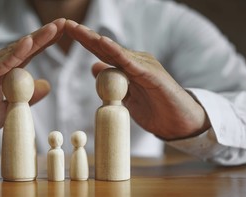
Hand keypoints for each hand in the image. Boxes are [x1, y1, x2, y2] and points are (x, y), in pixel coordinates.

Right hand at [0, 18, 65, 146]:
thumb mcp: (8, 109)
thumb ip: (27, 97)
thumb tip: (47, 85)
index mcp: (4, 74)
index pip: (28, 55)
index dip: (45, 43)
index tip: (63, 32)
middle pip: (24, 49)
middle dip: (45, 35)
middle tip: (64, 22)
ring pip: (14, 52)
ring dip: (35, 40)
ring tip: (54, 28)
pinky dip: (15, 54)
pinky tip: (29, 44)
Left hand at [65, 20, 210, 139]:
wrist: (179, 123)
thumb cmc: (155, 110)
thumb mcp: (125, 97)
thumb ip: (111, 82)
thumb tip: (94, 67)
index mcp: (126, 68)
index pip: (101, 52)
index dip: (84, 42)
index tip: (65, 31)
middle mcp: (134, 62)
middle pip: (105, 47)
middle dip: (84, 35)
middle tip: (66, 24)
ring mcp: (143, 66)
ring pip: (115, 51)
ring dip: (95, 40)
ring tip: (77, 30)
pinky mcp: (152, 75)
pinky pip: (130, 63)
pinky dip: (116, 53)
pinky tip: (102, 43)